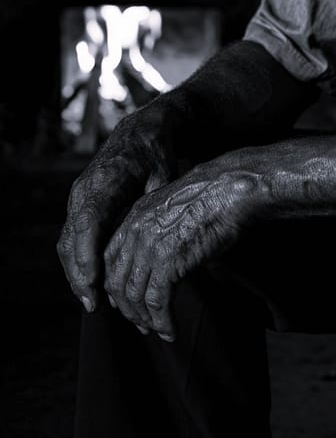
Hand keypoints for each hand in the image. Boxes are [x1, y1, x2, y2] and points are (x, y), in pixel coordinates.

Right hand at [57, 100, 177, 315]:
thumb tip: (161, 243)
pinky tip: (93, 284)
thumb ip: (157, 206)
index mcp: (105, 180)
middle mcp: (84, 190)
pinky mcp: (80, 205)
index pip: (89, 221)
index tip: (94, 283)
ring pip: (68, 242)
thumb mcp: (164, 175)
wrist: (141, 132)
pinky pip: (72, 238)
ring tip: (93, 303)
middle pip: (72, 238)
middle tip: (94, 305)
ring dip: (77, 273)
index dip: (88, 254)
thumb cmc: (157, 154)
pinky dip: (79, 261)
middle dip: (80, 274)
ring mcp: (78, 198)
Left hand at [101, 160, 247, 340]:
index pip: (111, 259)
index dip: (115, 285)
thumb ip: (162, 229)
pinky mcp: (168, 263)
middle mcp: (136, 232)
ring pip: (134, 296)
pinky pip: (157, 302)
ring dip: (144, 320)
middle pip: (117, 281)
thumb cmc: (214, 196)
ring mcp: (149, 248)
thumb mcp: (176, 209)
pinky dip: (162, 322)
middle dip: (127, 309)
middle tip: (141, 324)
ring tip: (157, 331)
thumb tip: (167, 254)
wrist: (229, 190)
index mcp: (135, 217)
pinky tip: (170, 331)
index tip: (125, 302)